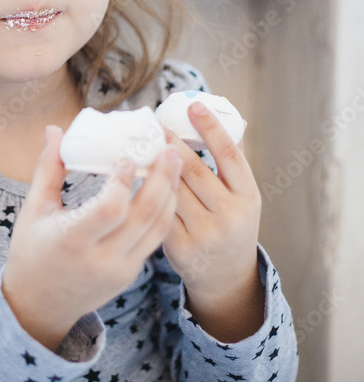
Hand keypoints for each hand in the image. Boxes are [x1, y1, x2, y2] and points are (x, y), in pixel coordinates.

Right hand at [1, 126, 181, 351]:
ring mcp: (120, 270)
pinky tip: (167, 189)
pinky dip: (164, 212)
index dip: (122, 183)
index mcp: (72, 240)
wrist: (39, 305)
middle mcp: (100, 259)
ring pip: (156, 228)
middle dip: (161, 180)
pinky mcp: (131, 274)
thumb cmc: (31, 252)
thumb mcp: (34, 210)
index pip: (109, 210)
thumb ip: (48, 169)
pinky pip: (155, 239)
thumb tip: (54, 129)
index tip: (127, 157)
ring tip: (175, 162)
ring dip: (169, 193)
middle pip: (143, 216)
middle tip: (168, 149)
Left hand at [161, 102, 263, 342]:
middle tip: (153, 121)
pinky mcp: (180, 248)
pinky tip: (134, 175)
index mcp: (248, 196)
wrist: (227, 276)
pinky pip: (158, 211)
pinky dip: (146, 192)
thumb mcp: (242, 195)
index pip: (229, 155)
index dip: (211, 128)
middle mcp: (229, 215)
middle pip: (193, 170)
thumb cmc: (232, 222)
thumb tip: (232, 116)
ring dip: (153, 165)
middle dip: (170, 142)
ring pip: (171, 190)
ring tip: (140, 143)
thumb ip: (233, 160)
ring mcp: (205, 233)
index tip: (193, 105)